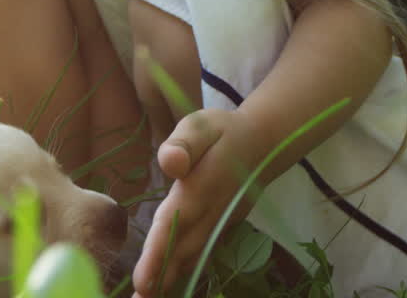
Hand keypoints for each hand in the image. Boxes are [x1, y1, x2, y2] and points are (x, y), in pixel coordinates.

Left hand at [132, 109, 266, 296]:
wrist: (264, 145)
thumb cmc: (223, 132)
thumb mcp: (202, 125)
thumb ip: (184, 143)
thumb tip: (170, 163)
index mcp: (202, 186)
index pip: (177, 221)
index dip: (160, 252)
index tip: (142, 281)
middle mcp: (212, 211)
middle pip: (183, 250)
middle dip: (160, 278)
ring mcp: (219, 224)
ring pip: (192, 257)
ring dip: (169, 281)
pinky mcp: (220, 230)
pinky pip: (199, 255)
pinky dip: (181, 273)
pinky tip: (163, 288)